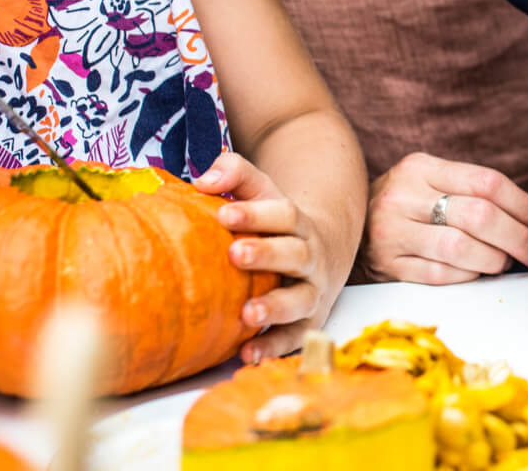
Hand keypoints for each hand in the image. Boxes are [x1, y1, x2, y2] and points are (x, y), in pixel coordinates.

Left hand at [195, 151, 344, 362]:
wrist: (323, 253)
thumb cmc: (276, 224)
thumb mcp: (262, 192)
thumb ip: (235, 174)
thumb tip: (204, 180)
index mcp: (297, 223)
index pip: (283, 214)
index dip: (255, 214)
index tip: (224, 214)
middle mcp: (310, 257)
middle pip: (295, 254)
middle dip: (267, 254)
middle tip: (234, 254)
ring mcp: (312, 291)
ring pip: (301, 300)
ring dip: (275, 307)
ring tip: (247, 314)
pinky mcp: (308, 322)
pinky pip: (295, 337)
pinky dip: (274, 347)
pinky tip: (247, 353)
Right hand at [359, 152, 527, 284]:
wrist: (344, 227)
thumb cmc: (404, 207)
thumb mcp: (429, 182)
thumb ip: (472, 192)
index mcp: (421, 167)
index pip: (487, 182)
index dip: (525, 206)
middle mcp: (403, 195)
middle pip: (479, 215)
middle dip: (519, 237)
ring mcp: (392, 231)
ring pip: (461, 248)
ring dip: (495, 259)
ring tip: (506, 261)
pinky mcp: (388, 265)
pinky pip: (442, 274)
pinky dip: (469, 275)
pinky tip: (478, 271)